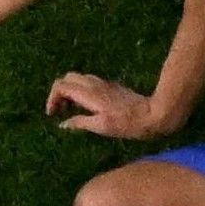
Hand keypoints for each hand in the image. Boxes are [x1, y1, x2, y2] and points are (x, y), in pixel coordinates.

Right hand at [42, 70, 182, 143]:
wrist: (152, 114)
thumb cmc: (127, 124)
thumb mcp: (102, 127)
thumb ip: (80, 123)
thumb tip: (63, 124)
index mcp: (88, 94)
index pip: (60, 86)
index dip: (51, 99)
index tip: (52, 114)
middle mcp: (93, 84)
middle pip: (67, 78)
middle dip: (59, 92)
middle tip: (60, 110)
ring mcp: (103, 84)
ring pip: (78, 79)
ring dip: (70, 91)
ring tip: (71, 109)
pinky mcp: (111, 86)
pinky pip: (88, 83)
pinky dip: (80, 91)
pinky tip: (87, 107)